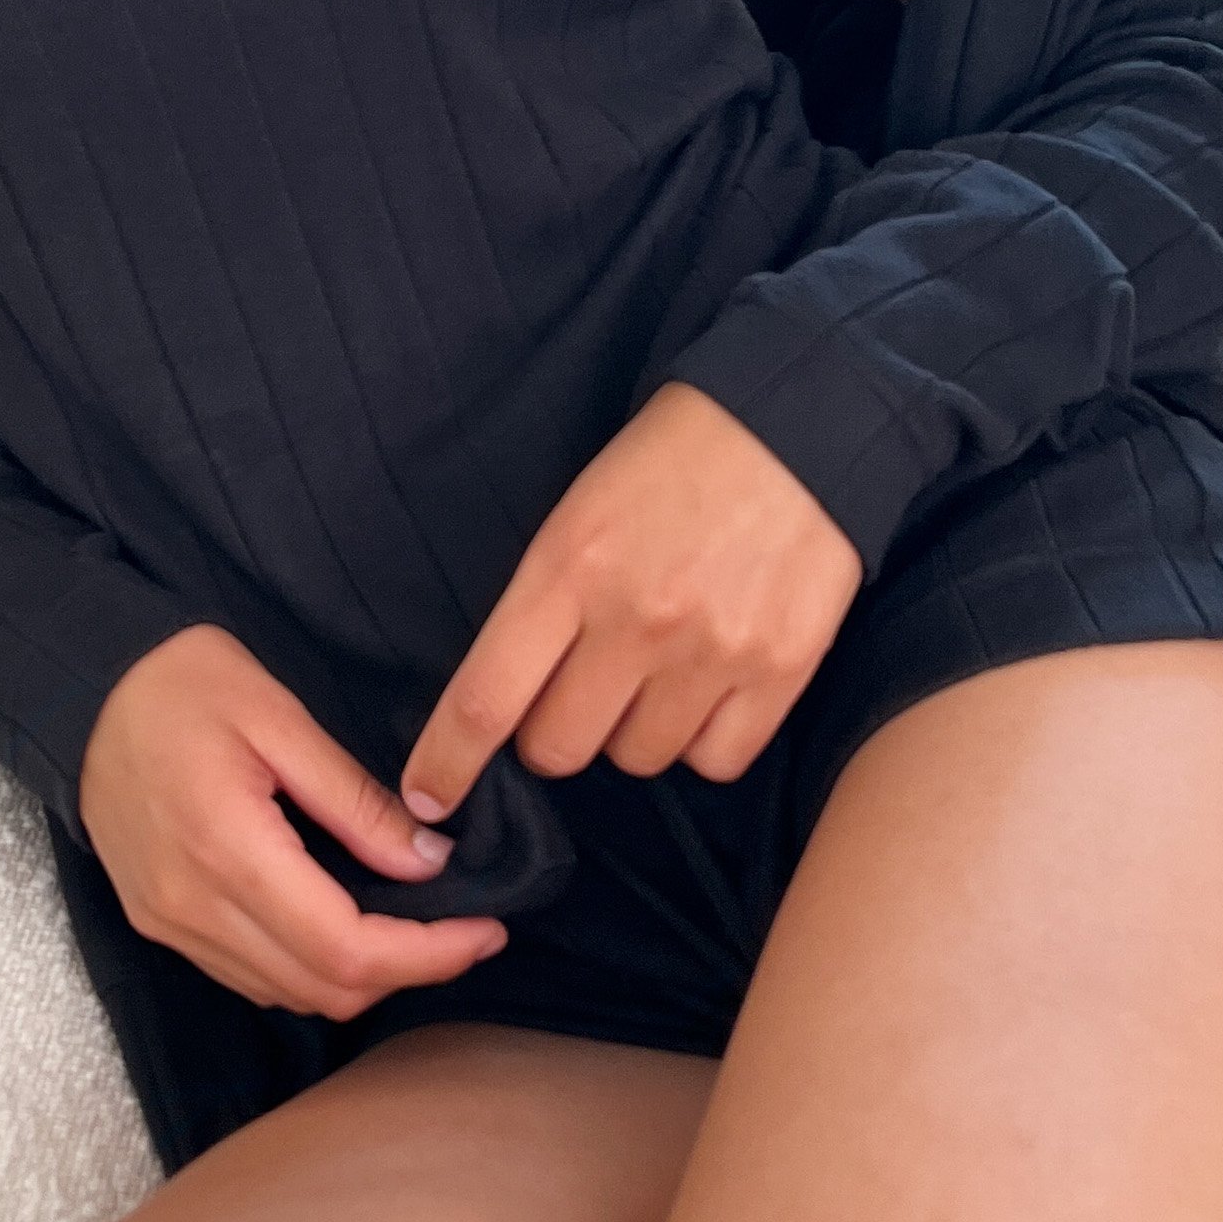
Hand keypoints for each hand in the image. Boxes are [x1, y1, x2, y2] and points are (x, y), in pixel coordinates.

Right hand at [78, 624, 510, 1018]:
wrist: (79, 684)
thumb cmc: (181, 681)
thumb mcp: (280, 717)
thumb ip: (354, 800)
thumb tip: (429, 864)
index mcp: (229, 851)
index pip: (347, 948)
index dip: (427, 954)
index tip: (487, 929)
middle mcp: (193, 908)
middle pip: (322, 989)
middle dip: (406, 971)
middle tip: (463, 928)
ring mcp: (169, 924)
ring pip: (286, 995)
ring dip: (358, 977)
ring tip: (414, 927)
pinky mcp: (158, 922)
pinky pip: (248, 977)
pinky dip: (307, 968)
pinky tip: (342, 922)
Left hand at [399, 381, 864, 821]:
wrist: (795, 422)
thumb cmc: (670, 462)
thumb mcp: (578, 509)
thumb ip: (545, 598)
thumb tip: (509, 695)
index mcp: (568, 567)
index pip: (487, 697)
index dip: (447, 762)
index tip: (427, 800)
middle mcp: (635, 619)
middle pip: (558, 747)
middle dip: (553, 731)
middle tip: (576, 688)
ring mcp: (710, 650)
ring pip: (636, 759)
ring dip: (632, 729)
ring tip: (655, 668)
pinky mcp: (779, 670)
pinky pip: (715, 762)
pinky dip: (702, 740)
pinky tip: (705, 687)